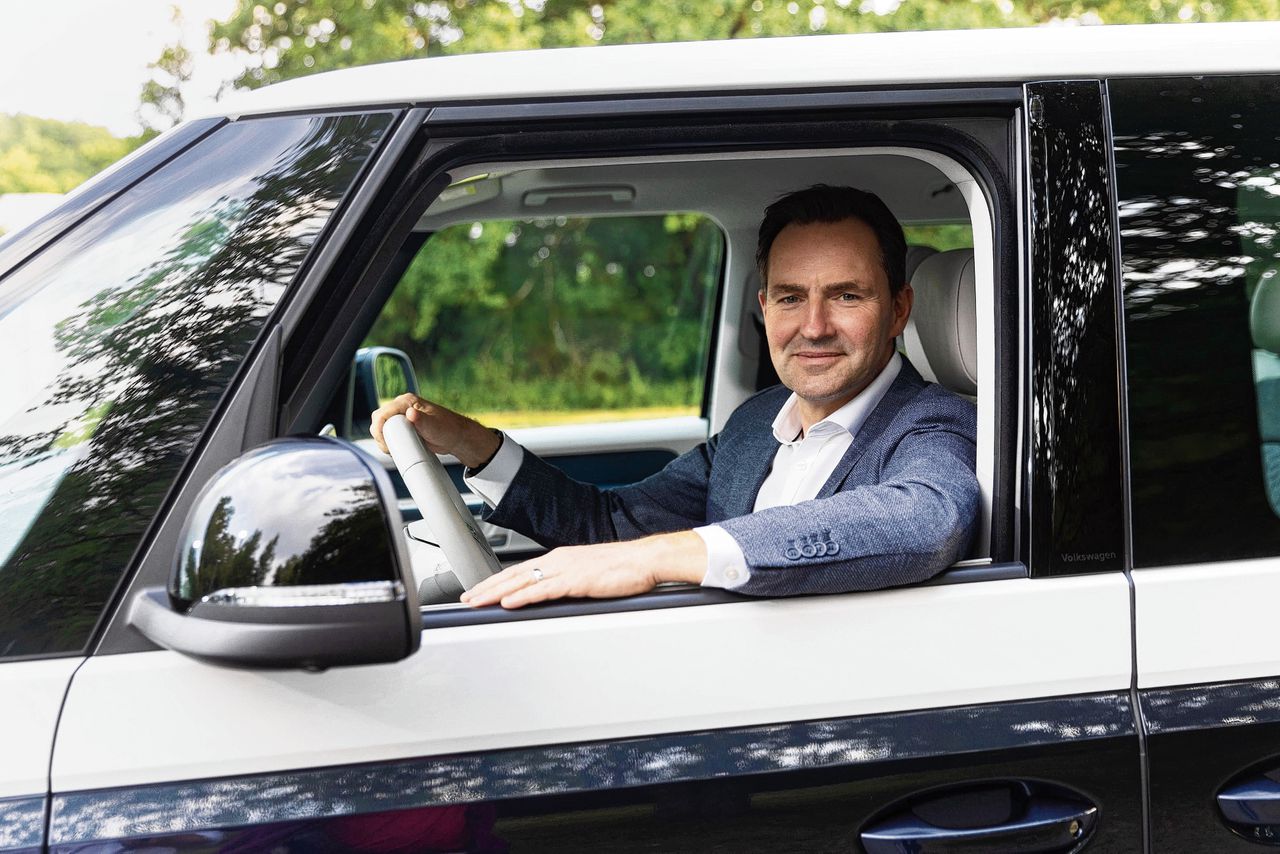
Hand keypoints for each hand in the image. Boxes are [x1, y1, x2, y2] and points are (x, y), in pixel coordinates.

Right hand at [369, 393, 498, 468]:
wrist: (456, 438)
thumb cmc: (448, 429)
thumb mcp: (434, 426)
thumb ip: (422, 420)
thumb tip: (411, 414)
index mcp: (407, 401)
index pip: (383, 413)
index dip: (379, 429)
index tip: (385, 444)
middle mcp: (402, 407)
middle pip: (379, 420)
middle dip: (381, 436)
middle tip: (390, 449)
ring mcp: (402, 417)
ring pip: (382, 428)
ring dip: (384, 440)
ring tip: (394, 451)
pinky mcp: (403, 427)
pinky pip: (388, 434)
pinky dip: (389, 442)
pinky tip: (396, 450)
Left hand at [461, 531, 708, 608]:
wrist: (645, 559)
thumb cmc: (623, 568)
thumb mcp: (589, 575)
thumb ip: (569, 584)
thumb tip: (554, 597)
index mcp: (560, 558)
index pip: (520, 570)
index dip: (497, 581)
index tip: (480, 590)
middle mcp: (558, 560)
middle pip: (513, 575)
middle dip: (487, 587)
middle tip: (466, 599)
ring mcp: (565, 569)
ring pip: (522, 581)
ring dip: (496, 593)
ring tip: (477, 602)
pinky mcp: (576, 580)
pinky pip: (543, 589)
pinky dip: (522, 596)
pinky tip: (508, 603)